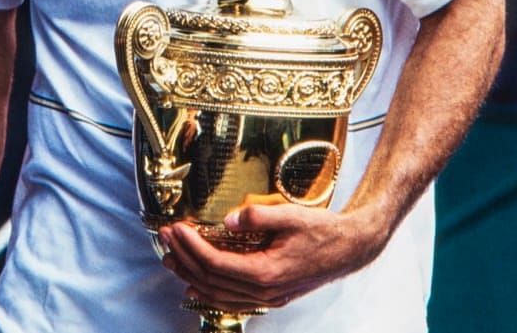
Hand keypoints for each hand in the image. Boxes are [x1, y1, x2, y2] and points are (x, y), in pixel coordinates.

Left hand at [157, 202, 382, 313]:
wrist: (350, 248)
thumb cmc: (324, 231)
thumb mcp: (291, 215)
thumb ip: (257, 216)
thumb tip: (228, 219)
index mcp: (266, 271)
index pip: (216, 263)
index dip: (191, 247)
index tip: (177, 229)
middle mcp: (264, 290)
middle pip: (212, 280)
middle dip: (184, 258)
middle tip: (166, 237)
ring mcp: (268, 296)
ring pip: (218, 294)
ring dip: (191, 275)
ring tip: (172, 258)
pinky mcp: (271, 295)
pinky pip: (232, 300)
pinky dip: (210, 293)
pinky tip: (197, 284)